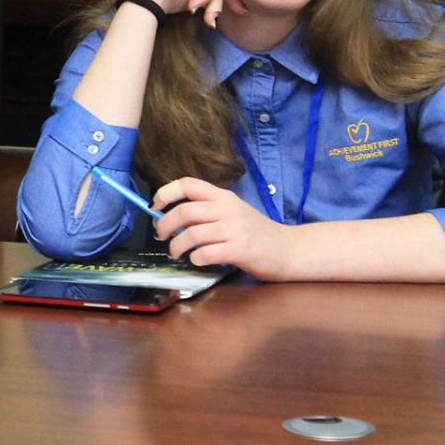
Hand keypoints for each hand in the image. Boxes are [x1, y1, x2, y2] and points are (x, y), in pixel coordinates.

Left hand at [153, 177, 291, 277]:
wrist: (289, 250)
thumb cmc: (256, 233)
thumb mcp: (233, 212)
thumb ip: (208, 210)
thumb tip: (171, 215)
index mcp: (224, 196)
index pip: (188, 184)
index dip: (166, 193)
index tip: (154, 206)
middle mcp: (228, 209)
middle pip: (184, 211)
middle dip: (164, 225)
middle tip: (161, 236)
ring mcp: (235, 229)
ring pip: (191, 234)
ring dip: (177, 246)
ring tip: (176, 252)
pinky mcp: (240, 249)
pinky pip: (207, 253)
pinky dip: (196, 258)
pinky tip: (198, 260)